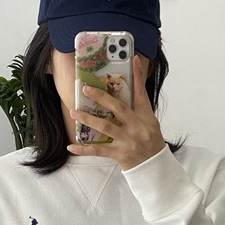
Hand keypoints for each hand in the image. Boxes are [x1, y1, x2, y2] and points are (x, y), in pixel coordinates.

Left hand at [67, 54, 165, 170]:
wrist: (154, 166)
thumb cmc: (150, 141)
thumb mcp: (150, 121)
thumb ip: (139, 105)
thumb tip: (130, 85)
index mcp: (145, 117)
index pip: (141, 93)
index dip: (138, 76)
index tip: (133, 58)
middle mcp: (136, 127)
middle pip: (118, 108)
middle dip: (101, 98)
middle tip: (85, 89)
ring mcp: (127, 141)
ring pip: (105, 127)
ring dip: (88, 119)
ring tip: (74, 112)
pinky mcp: (118, 154)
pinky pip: (98, 151)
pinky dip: (83, 149)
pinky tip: (71, 146)